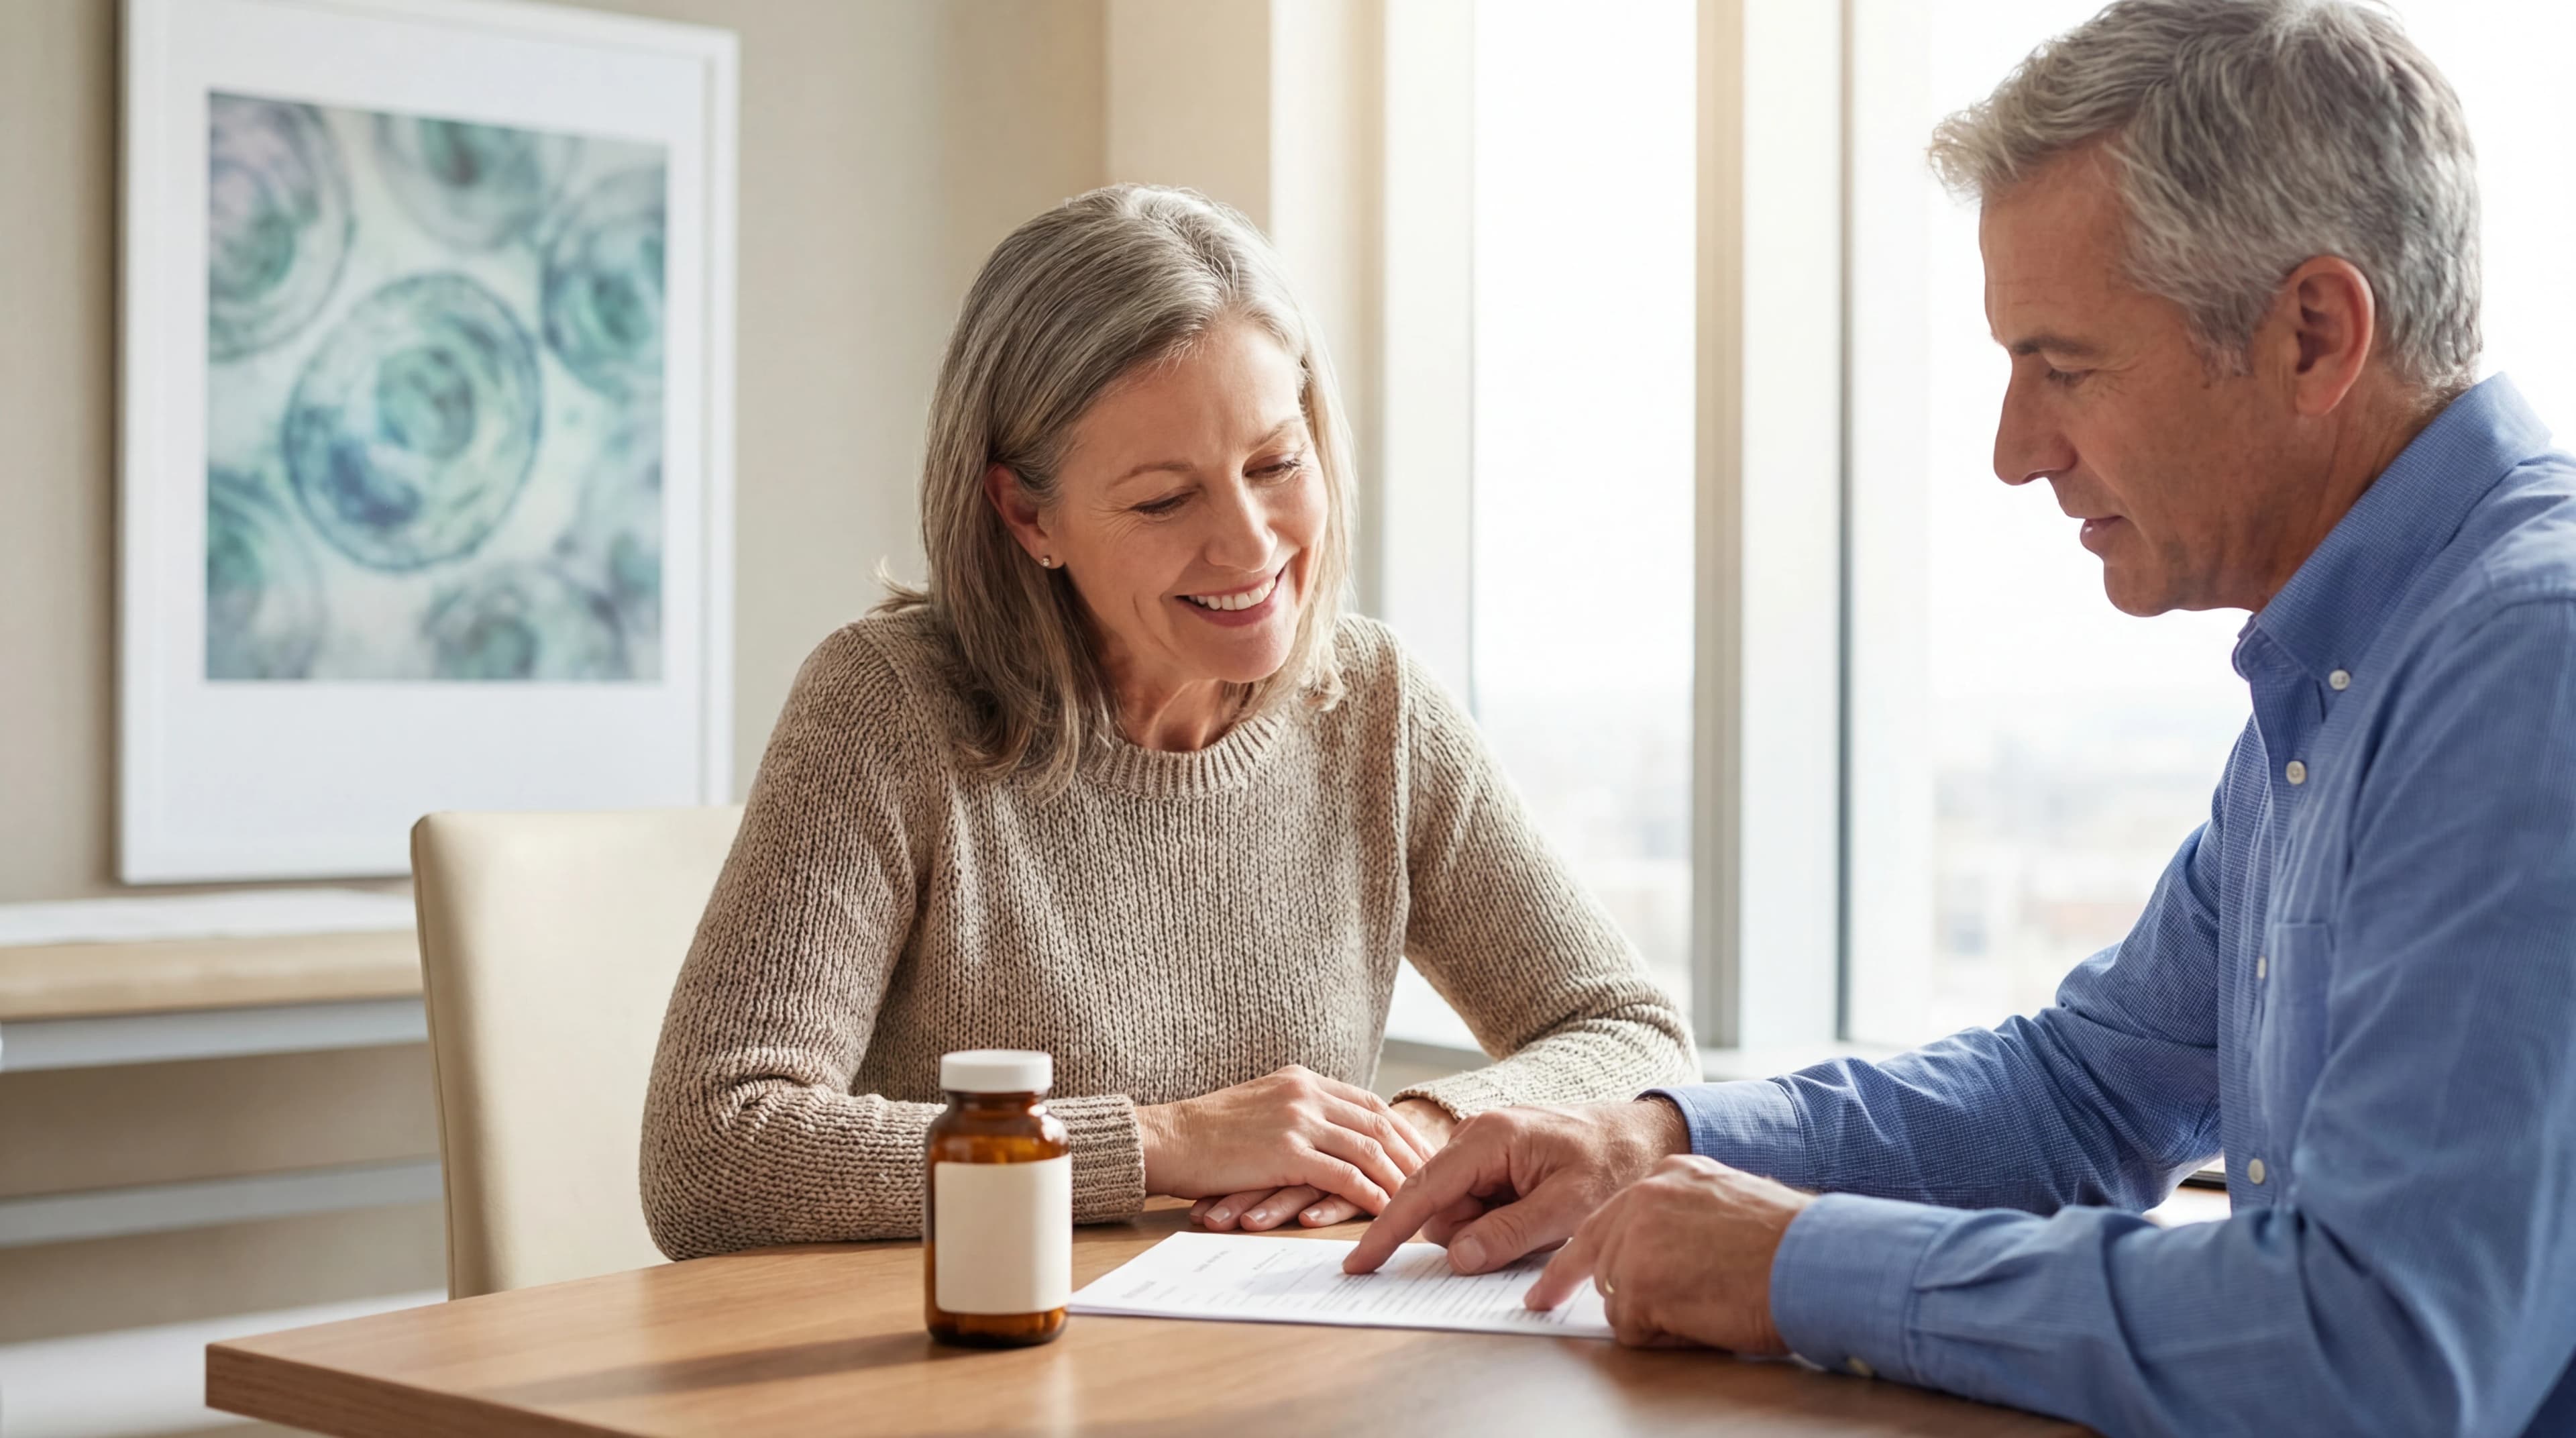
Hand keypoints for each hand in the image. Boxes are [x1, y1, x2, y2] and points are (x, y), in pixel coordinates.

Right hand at [1139, 1066, 1434, 1228]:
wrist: (1166, 1138)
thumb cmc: (1205, 1133)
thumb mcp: (1259, 1107)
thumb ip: (1295, 1113)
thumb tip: (1326, 1134)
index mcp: (1302, 1079)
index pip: (1368, 1103)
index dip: (1401, 1129)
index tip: (1424, 1152)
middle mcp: (1306, 1093)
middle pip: (1378, 1123)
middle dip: (1413, 1152)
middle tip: (1440, 1179)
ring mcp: (1297, 1120)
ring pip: (1368, 1149)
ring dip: (1400, 1177)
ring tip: (1423, 1202)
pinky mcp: (1286, 1152)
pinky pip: (1344, 1175)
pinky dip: (1372, 1194)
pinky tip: (1389, 1211)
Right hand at [1343, 1097, 1687, 1275]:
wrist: (1646, 1137)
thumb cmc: (1614, 1164)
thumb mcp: (1568, 1209)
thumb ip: (1508, 1234)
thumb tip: (1455, 1258)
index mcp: (1488, 1138)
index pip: (1422, 1191)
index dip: (1388, 1231)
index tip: (1359, 1263)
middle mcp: (1475, 1136)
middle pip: (1440, 1209)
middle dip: (1473, 1234)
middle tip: (1533, 1228)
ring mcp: (1483, 1148)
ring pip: (1458, 1213)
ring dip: (1491, 1229)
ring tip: (1543, 1215)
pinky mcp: (1494, 1161)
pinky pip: (1477, 1206)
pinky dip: (1500, 1220)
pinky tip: (1536, 1211)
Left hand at [1522, 1154, 1809, 1352]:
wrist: (1814, 1262)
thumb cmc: (1790, 1242)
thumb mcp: (1731, 1201)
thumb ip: (1688, 1215)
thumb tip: (1671, 1249)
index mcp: (1668, 1177)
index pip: (1609, 1216)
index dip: (1584, 1251)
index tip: (1549, 1276)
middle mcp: (1644, 1200)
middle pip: (1598, 1254)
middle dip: (1588, 1284)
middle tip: (1539, 1303)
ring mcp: (1636, 1242)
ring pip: (1616, 1296)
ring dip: (1652, 1314)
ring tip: (1705, 1305)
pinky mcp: (1638, 1286)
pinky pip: (1632, 1329)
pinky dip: (1664, 1337)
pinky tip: (1702, 1321)